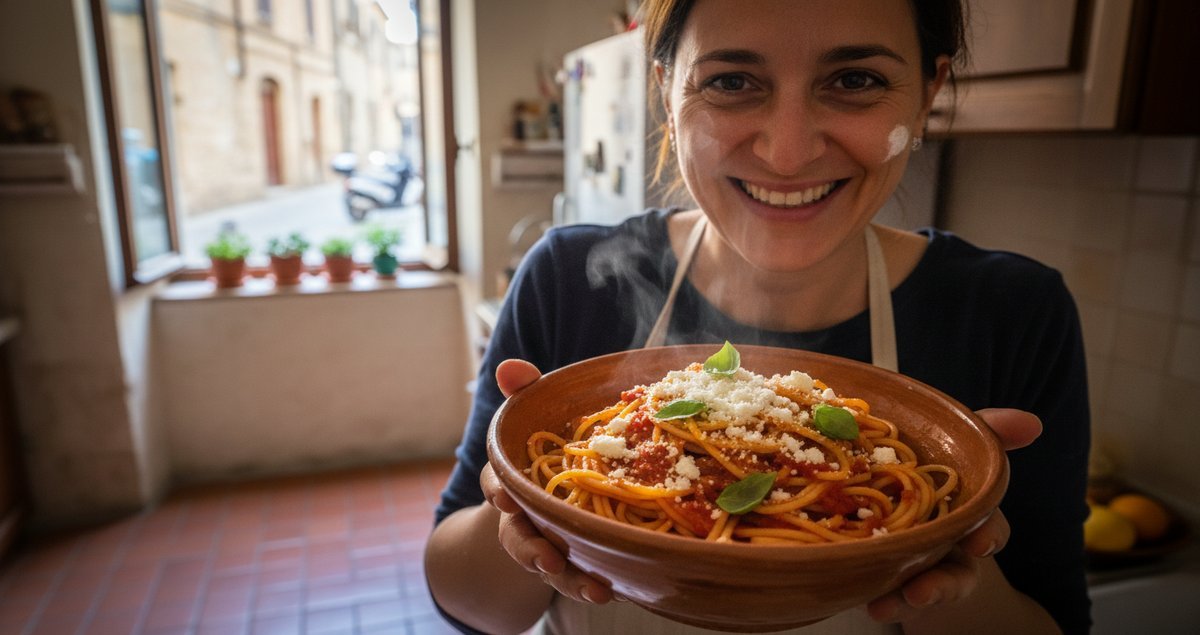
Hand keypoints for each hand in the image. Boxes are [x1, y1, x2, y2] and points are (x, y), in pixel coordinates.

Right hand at [483, 358, 616, 604]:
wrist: (563, 485)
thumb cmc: (546, 447)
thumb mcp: (537, 414)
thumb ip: (525, 391)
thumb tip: (510, 367)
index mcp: (511, 481)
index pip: (497, 486)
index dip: (498, 493)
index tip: (506, 499)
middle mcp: (524, 517)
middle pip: (518, 537)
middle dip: (530, 550)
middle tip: (547, 558)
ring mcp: (549, 541)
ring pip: (551, 565)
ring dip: (569, 579)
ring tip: (595, 589)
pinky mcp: (576, 557)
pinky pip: (579, 575)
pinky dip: (592, 584)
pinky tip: (614, 590)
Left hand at [866, 408, 1042, 622]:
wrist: (888, 491)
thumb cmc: (932, 468)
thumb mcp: (956, 445)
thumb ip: (990, 432)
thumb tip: (1033, 423)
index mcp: (967, 517)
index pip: (989, 528)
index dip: (988, 534)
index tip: (980, 542)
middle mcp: (949, 548)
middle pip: (958, 573)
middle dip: (944, 584)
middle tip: (923, 591)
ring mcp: (921, 566)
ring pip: (924, 590)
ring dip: (908, 600)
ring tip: (887, 605)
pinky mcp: (891, 578)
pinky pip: (889, 594)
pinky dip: (884, 601)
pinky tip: (869, 603)